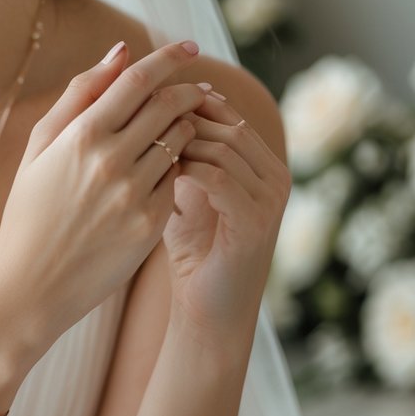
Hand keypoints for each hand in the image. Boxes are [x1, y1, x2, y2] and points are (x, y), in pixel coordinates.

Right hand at [0, 40, 207, 342]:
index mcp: (80, 137)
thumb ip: (79, 96)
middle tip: (197, 89)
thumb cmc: (28, 213)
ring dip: (188, 127)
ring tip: (184, 128)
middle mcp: (111, 162)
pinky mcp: (150, 224)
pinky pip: (178, 180)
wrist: (29, 287)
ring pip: (181, 141)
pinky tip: (169, 170)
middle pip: (169, 105)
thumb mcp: (39, 149)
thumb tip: (122, 51)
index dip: (170, 57)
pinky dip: (179, 167)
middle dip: (188, 90)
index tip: (190, 47)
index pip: (139, 80)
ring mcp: (134, 195)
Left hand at [161, 93, 290, 340]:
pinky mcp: (256, 221)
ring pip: (223, 147)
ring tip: (141, 148)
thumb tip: (157, 111)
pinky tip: (154, 175)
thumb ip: (183, 157)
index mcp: (264, 166)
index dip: (187, 105)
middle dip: (182, 119)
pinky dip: (184, 170)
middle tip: (138, 123)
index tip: (144, 106)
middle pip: (228, 126)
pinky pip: (217, 178)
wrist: (208, 310)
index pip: (229, 117)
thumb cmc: (193, 253)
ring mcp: (271, 198)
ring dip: (179, 143)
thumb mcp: (187, 195)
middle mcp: (276, 177)